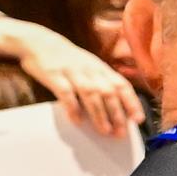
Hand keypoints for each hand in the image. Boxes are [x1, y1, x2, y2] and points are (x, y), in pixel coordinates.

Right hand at [0, 23, 136, 136]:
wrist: (38, 42)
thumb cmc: (68, 60)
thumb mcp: (89, 66)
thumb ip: (102, 83)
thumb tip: (118, 109)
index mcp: (101, 68)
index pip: (122, 85)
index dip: (132, 102)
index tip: (138, 119)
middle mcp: (90, 69)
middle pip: (108, 92)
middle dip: (117, 114)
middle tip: (121, 133)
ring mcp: (72, 72)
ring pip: (90, 93)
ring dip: (99, 114)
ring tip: (105, 131)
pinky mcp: (54, 75)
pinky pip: (66, 93)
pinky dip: (73, 107)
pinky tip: (77, 121)